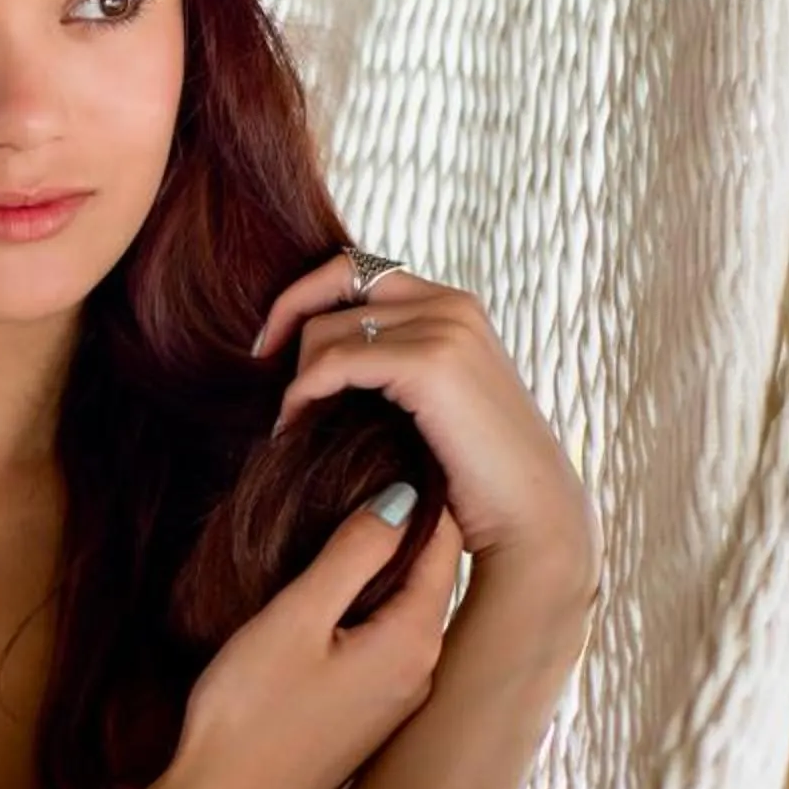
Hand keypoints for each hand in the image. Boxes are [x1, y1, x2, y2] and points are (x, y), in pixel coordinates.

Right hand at [166, 484, 466, 788]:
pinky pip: (381, 640)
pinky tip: (330, 588)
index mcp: (413, 641)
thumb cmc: (249, 715)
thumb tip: (399, 496)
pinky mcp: (364, 717)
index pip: (441, 544)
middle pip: (428, 576)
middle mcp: (420, 672)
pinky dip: (366, 604)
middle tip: (369, 463)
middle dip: (405, 521)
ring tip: (347, 513)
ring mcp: (394, 700)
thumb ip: (351, 554)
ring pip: (403, 609)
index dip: (422, 488)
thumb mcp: (295, 619)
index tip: (396, 441)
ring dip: (382, 564)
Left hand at [251, 254, 599, 595]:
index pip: (358, 268)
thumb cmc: (471, 476)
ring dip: (296, 376)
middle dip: (286, 317)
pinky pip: (334, 363)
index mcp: (454, 305)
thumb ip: (388, 364)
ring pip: (326, 327)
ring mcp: (446, 328)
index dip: (304, 296)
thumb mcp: (427, 402)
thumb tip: (307, 352)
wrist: (530, 519)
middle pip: (336, 277)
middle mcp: (453, 304)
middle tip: (258, 366)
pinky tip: (295, 428)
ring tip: (291, 423)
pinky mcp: (431, 363)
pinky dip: (303, 394)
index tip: (270, 345)